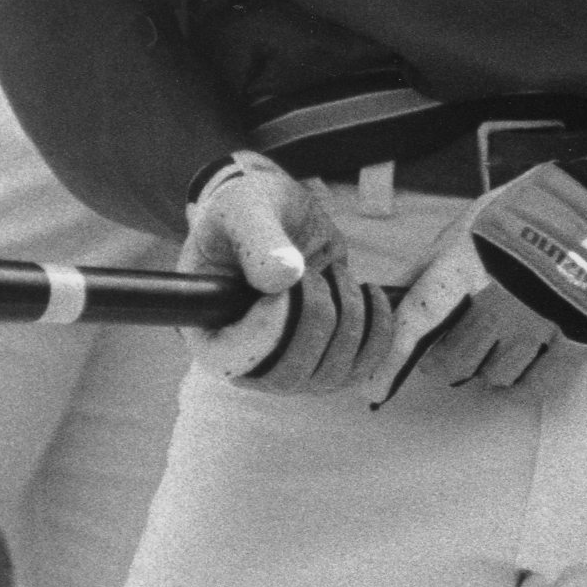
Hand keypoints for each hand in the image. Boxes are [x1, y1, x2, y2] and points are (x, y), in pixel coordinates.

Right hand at [180, 150, 390, 393]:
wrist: (279, 211)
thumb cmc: (248, 209)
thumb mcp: (244, 209)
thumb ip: (259, 239)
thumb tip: (283, 279)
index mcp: (208, 331)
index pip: (233, 362)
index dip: (268, 328)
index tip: (289, 281)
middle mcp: (246, 360)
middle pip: (288, 377)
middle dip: (316, 318)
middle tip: (314, 272)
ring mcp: (288, 361)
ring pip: (329, 375)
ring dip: (348, 319)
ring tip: (335, 274)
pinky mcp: (326, 353)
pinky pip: (361, 367)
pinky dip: (378, 332)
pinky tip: (369, 292)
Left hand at [367, 145, 586, 403]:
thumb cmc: (541, 204)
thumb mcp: (481, 215)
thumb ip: (439, 257)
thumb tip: (400, 295)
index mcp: (471, 260)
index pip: (417, 319)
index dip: (392, 359)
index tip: (374, 390)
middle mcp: (500, 297)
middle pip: (454, 360)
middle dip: (452, 356)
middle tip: (465, 341)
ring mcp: (539, 323)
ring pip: (494, 376)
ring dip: (492, 366)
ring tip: (508, 339)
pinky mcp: (577, 340)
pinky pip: (537, 385)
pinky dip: (529, 379)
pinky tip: (532, 359)